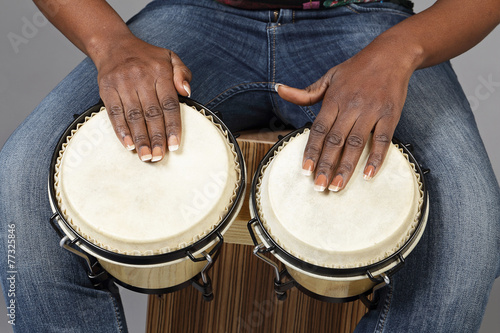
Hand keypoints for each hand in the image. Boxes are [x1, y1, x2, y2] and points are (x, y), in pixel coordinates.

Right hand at [95, 36, 190, 161]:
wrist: (114, 45)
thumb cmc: (147, 57)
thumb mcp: (170, 57)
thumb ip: (182, 73)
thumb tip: (187, 92)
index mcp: (160, 71)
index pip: (169, 104)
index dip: (172, 126)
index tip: (175, 145)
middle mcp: (141, 77)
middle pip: (151, 113)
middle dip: (156, 137)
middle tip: (159, 157)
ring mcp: (122, 83)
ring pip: (133, 116)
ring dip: (140, 138)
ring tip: (145, 156)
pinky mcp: (106, 88)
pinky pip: (114, 112)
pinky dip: (121, 130)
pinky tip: (128, 144)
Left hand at [276, 47, 413, 190]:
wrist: (391, 54)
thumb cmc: (357, 68)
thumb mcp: (329, 77)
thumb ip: (306, 93)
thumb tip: (279, 90)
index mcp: (334, 99)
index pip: (319, 129)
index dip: (311, 150)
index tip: (305, 169)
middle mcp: (351, 106)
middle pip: (335, 140)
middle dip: (325, 165)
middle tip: (319, 186)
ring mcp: (371, 111)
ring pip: (356, 143)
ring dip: (346, 167)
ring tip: (337, 186)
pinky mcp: (390, 115)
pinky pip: (383, 139)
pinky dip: (376, 158)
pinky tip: (368, 174)